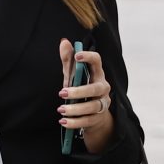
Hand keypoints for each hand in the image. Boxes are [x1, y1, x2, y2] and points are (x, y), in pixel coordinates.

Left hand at [59, 38, 116, 153]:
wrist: (93, 116)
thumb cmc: (82, 91)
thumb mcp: (73, 76)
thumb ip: (68, 61)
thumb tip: (64, 42)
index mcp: (97, 74)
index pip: (97, 62)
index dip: (89, 57)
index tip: (77, 56)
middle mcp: (103, 88)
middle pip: (95, 88)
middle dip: (79, 91)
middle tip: (61, 92)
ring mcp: (102, 104)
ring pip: (92, 107)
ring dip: (75, 109)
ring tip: (60, 110)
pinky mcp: (98, 119)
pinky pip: (88, 121)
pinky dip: (75, 122)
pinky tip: (63, 122)